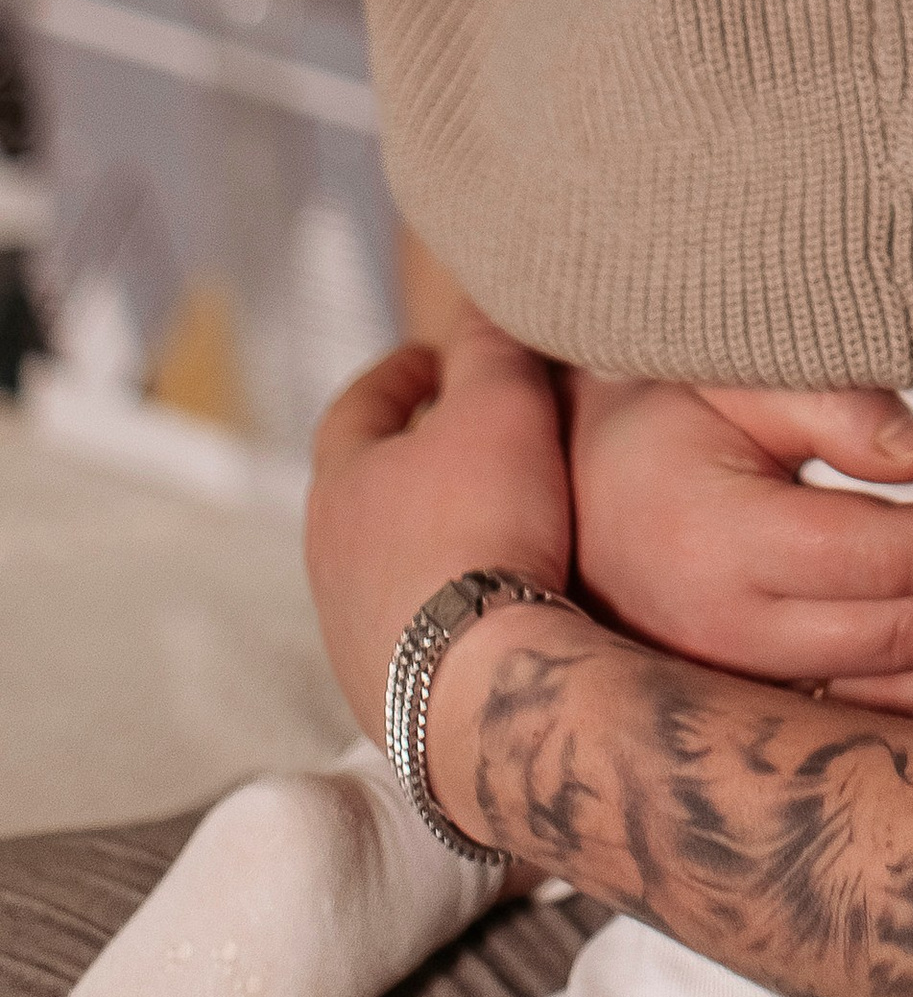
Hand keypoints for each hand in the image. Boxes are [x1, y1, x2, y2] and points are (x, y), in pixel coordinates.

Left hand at [305, 310, 573, 745]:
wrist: (478, 686)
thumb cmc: (485, 530)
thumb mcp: (501, 406)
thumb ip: (489, 345)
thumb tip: (481, 300)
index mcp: (340, 482)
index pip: (358, 406)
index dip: (400, 373)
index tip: (434, 360)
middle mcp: (326, 560)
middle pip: (364, 488)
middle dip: (412, 456)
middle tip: (467, 437)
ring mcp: (349, 635)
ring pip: (384, 561)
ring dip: (426, 534)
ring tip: (488, 521)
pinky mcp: (384, 696)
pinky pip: (412, 627)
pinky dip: (444, 600)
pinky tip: (492, 604)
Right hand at [568, 374, 912, 715]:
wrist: (555, 493)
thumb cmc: (655, 420)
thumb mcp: (731, 379)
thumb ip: (832, 406)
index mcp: (727, 546)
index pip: (889, 561)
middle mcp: (725, 636)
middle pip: (901, 639)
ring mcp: (728, 689)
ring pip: (884, 699)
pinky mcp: (737, 711)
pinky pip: (852, 720)